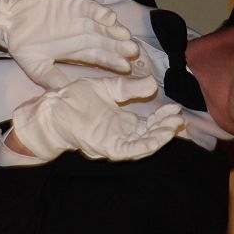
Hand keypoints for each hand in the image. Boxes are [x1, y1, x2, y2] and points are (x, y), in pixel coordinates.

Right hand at [0, 0, 138, 87]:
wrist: (8, 19)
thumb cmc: (22, 44)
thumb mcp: (37, 67)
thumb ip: (53, 80)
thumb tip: (68, 95)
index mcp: (75, 50)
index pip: (99, 57)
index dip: (112, 62)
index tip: (126, 69)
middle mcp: (80, 33)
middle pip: (104, 41)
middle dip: (118, 46)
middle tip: (133, 51)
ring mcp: (77, 17)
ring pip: (101, 24)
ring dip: (113, 29)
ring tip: (125, 35)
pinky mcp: (71, 3)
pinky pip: (89, 7)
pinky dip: (99, 11)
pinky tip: (109, 18)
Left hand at [10, 76, 183, 161]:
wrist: (54, 107)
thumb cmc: (75, 98)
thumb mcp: (107, 88)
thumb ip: (128, 88)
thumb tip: (152, 83)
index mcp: (121, 121)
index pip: (148, 123)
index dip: (163, 118)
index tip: (175, 108)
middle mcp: (120, 134)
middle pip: (149, 135)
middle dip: (166, 128)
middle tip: (179, 118)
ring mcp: (114, 142)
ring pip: (143, 145)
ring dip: (159, 137)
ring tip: (174, 126)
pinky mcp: (106, 147)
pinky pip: (129, 150)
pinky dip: (144, 145)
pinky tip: (157, 137)